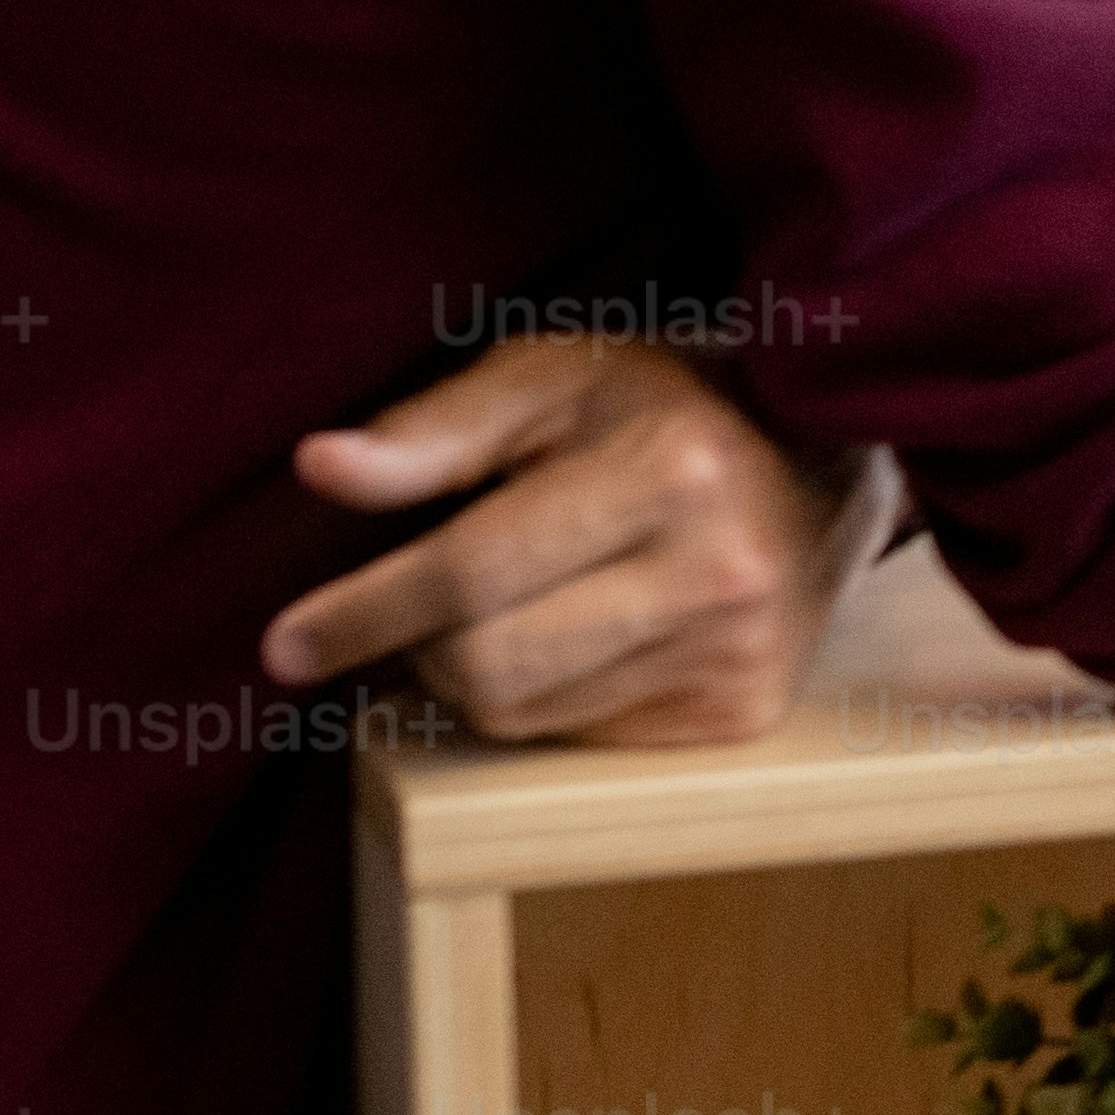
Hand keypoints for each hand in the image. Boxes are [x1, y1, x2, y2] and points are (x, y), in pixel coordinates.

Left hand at [268, 333, 873, 750]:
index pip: (474, 572)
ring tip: (509, 607)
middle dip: (418, 644)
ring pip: (521, 715)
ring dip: (474, 674)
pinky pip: (575, 738)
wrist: (829, 459)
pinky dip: (542, 698)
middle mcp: (717, 573)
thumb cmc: (667, 403)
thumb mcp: (554, 376)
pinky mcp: (740, 713)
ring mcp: (738, 654)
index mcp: (671, 470)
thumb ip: (437, 427)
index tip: (285, 644)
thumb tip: (321, 469)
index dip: (363, 612)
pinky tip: (572, 638)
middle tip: (420, 605)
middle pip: (487, 667)